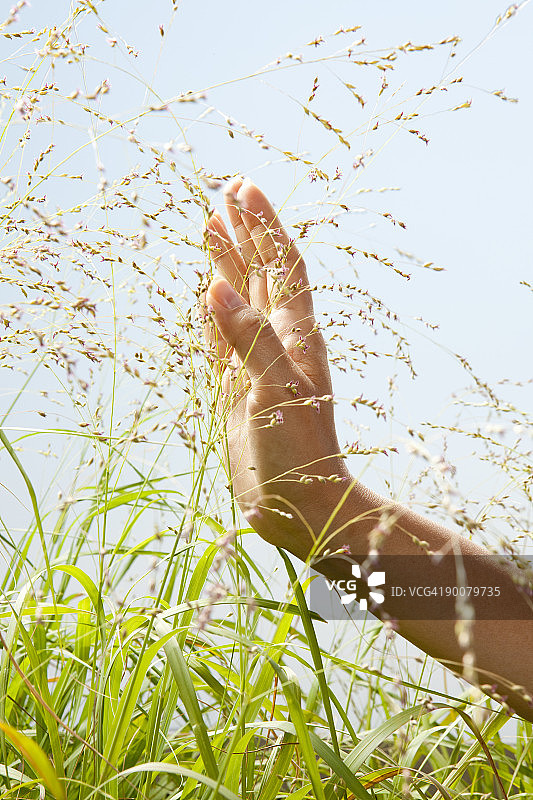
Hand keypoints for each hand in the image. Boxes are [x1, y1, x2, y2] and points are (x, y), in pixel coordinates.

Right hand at [203, 177, 350, 560]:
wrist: (297, 505)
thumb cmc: (300, 452)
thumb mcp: (277, 393)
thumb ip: (249, 340)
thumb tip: (215, 289)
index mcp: (295, 336)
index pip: (281, 266)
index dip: (265, 227)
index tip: (243, 188)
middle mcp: (277, 341)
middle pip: (259, 273)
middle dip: (245, 232)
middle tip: (224, 192)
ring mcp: (255, 362)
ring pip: (239, 300)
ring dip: (227, 263)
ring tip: (211, 227)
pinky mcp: (237, 386)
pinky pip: (222, 337)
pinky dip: (213, 310)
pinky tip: (207, 293)